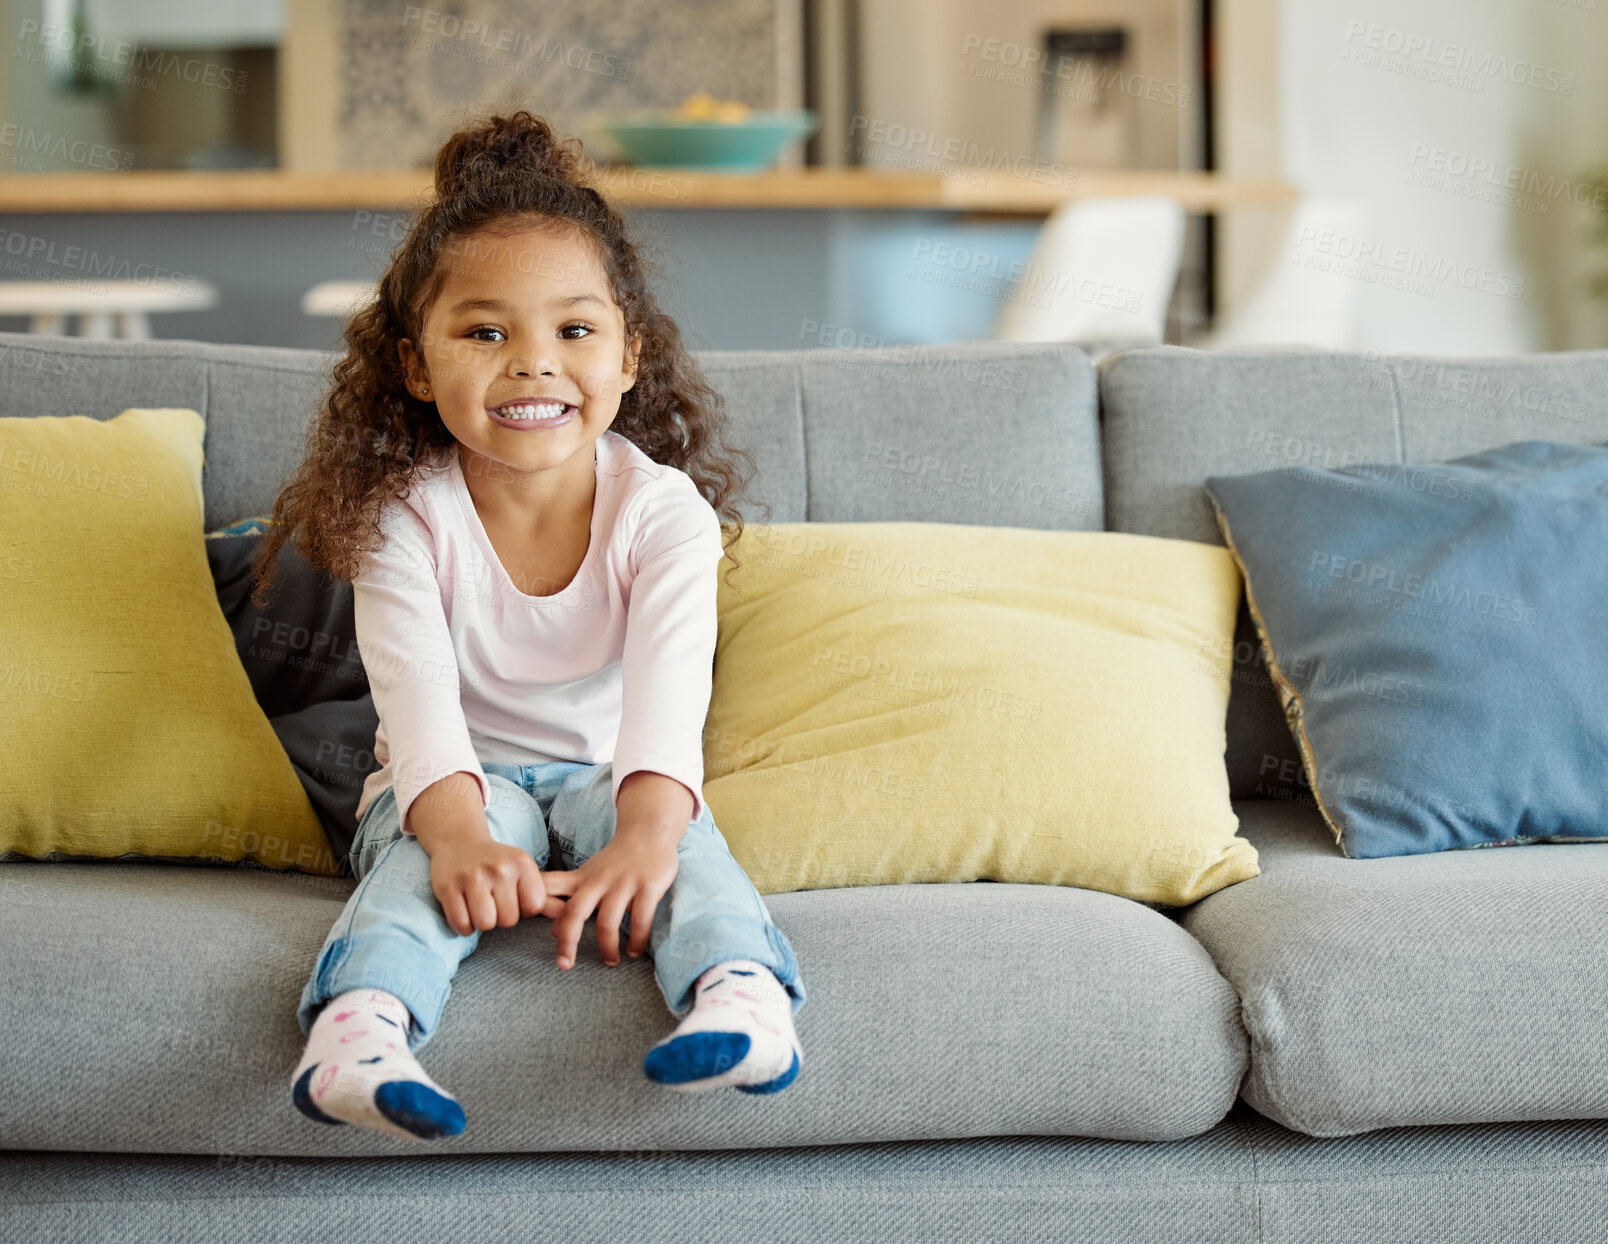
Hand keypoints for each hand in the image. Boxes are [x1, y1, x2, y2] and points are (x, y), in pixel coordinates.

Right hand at [428, 834, 556, 937]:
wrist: (458, 841)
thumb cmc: (496, 863)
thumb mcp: (523, 871)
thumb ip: (545, 895)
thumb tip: (566, 913)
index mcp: (522, 863)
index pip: (533, 907)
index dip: (523, 909)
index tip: (512, 897)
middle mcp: (500, 869)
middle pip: (509, 920)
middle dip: (500, 917)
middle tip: (492, 900)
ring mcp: (472, 877)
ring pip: (486, 924)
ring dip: (482, 922)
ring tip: (478, 905)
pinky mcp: (448, 888)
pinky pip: (462, 924)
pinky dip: (463, 925)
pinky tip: (464, 909)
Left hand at [541, 828, 679, 969]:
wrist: (649, 831)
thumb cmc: (616, 859)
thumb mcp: (589, 875)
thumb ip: (569, 899)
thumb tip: (552, 931)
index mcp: (582, 879)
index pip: (550, 889)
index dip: (534, 904)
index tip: (523, 923)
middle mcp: (599, 881)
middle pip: (575, 912)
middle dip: (567, 940)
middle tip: (564, 965)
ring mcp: (624, 884)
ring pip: (608, 921)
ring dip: (607, 947)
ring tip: (610, 962)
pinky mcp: (648, 887)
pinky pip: (640, 919)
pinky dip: (636, 939)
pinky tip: (634, 951)